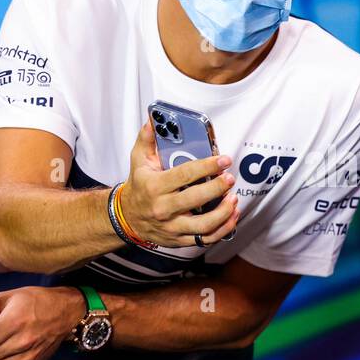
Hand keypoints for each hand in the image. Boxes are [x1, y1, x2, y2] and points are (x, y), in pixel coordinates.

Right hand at [118, 121, 239, 247]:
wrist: (127, 217)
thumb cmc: (139, 186)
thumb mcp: (138, 160)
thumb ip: (147, 139)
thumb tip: (153, 119)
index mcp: (155, 186)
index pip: (185, 174)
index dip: (207, 166)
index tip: (223, 160)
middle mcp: (163, 208)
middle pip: (196, 199)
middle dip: (218, 187)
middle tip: (230, 178)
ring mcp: (172, 227)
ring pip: (204, 225)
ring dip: (224, 212)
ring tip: (233, 199)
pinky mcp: (179, 239)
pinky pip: (205, 239)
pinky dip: (223, 229)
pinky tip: (231, 216)